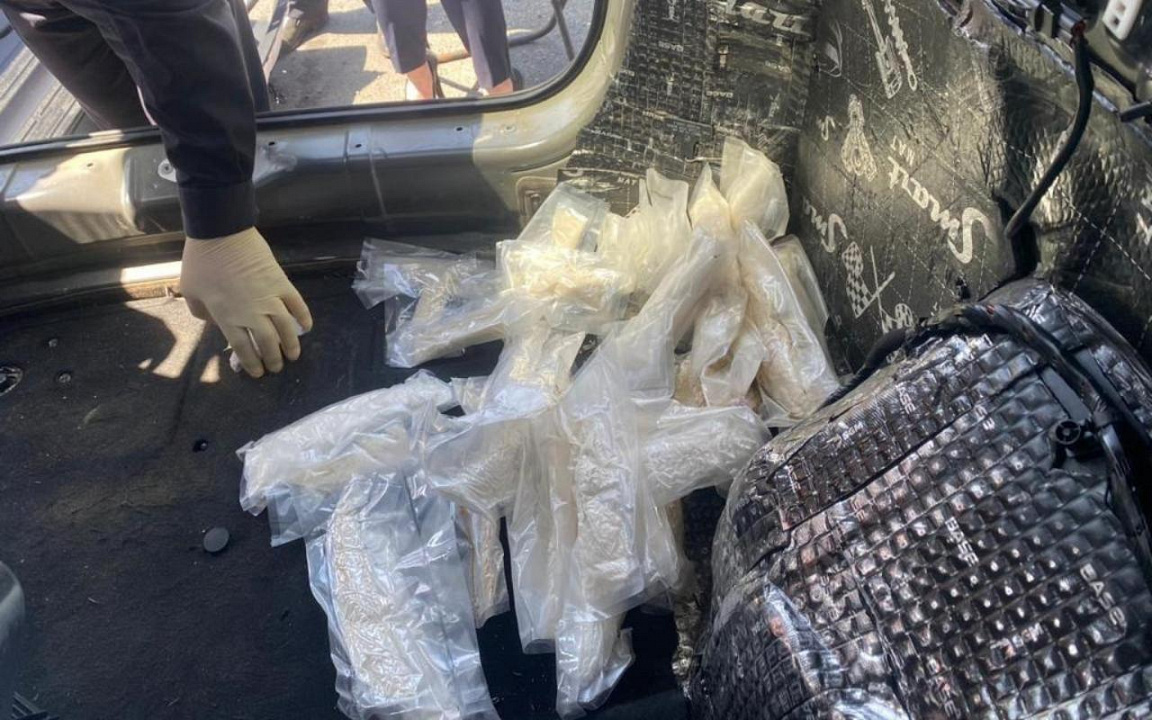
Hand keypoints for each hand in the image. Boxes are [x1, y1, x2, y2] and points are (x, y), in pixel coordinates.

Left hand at [180, 227, 312, 376]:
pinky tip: (306, 327)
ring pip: (286, 329)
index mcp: (228, 318)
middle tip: (276, 367)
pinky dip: (304, 317)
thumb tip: (214, 321)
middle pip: (268, 343)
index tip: (258, 372)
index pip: (244, 348)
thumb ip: (202, 312)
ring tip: (293, 355)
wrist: (221, 234)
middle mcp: (252, 313)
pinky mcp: (282, 284)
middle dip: (274, 359)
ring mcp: (270, 298)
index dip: (252, 363)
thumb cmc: (201, 262)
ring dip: (291, 345)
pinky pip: (297, 305)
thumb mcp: (191, 292)